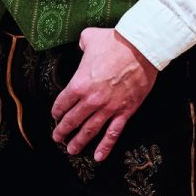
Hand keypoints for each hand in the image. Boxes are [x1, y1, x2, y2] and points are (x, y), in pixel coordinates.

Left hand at [51, 27, 158, 162]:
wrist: (141, 48)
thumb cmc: (114, 42)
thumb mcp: (90, 38)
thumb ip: (82, 44)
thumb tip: (82, 45)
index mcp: (79, 84)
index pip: (62, 103)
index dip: (56, 111)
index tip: (55, 116)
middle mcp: (91, 100)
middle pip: (72, 120)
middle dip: (63, 131)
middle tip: (57, 137)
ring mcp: (109, 108)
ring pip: (90, 131)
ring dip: (79, 142)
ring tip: (71, 150)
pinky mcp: (125, 111)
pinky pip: (113, 133)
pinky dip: (106, 146)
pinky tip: (99, 157)